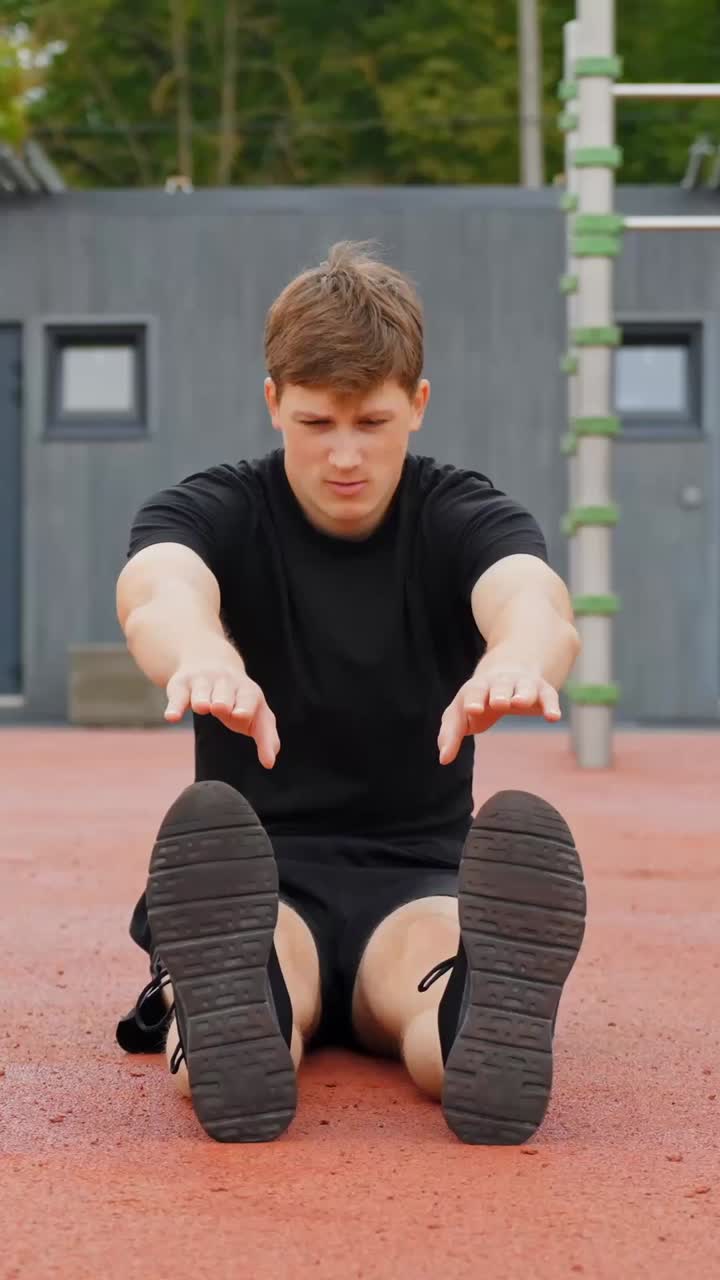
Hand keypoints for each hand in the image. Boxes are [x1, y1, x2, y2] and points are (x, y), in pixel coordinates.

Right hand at [165, 658, 280, 768]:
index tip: (241, 715)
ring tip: (203, 707)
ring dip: (202, 699)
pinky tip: (172, 717)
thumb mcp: (256, 713)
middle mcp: (225, 682)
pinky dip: (175, 707)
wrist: (208, 660)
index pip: (248, 699)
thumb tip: (269, 763)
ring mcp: (202, 681)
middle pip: (224, 694)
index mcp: (247, 691)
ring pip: (201, 691)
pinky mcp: (181, 685)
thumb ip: (266, 737)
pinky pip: (178, 697)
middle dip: (224, 701)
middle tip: (222, 707)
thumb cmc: (238, 699)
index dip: (245, 707)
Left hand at [438, 664, 561, 764]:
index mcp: (477, 688)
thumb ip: (451, 734)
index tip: (472, 710)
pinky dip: (551, 705)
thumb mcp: (461, 712)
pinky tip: (553, 717)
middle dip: (499, 693)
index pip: (473, 693)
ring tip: (520, 702)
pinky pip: (548, 696)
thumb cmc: (480, 698)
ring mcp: (523, 684)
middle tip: (498, 702)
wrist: (510, 668)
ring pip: (525, 687)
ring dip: (523, 694)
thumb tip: (443, 759)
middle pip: (499, 687)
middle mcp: (500, 683)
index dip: (473, 701)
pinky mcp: (543, 690)